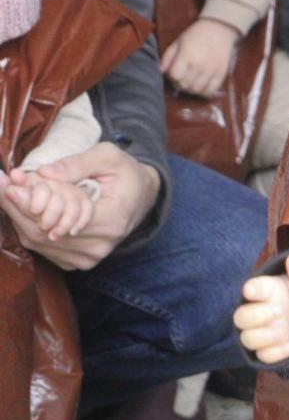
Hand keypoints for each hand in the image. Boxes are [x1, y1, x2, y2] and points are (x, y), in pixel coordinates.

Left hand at [0, 142, 160, 269]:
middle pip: (41, 232)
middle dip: (17, 206)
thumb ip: (77, 164)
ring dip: (19, 215)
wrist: (143, 197)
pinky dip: (28, 226)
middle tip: (3, 183)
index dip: (29, 200)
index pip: (58, 216)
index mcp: (111, 221)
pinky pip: (42, 247)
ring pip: (37, 241)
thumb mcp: (108, 157)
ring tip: (9, 190)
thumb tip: (44, 173)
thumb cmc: (126, 174)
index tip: (10, 179)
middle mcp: (99, 246)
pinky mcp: (78, 262)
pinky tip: (23, 208)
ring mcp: (88, 258)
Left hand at [160, 18, 239, 97]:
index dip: (171, 76)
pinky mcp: (221, 73)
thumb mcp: (178, 42)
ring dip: (191, 89)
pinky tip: (201, 86)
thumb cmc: (196, 35)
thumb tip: (161, 71)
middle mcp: (199, 66)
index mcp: (186, 56)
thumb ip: (168, 57)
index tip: (173, 72)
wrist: (219, 29)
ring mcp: (211, 71)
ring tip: (190, 82)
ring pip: (197, 90)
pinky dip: (204, 91)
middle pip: (184, 85)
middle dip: (179, 83)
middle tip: (181, 78)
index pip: (174, 76)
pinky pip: (211, 90)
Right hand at [234, 254, 288, 363]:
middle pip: (240, 317)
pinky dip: (273, 354)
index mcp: (267, 291)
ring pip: (247, 339)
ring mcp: (264, 333)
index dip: (251, 289)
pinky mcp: (272, 350)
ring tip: (283, 331)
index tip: (252, 290)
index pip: (253, 288)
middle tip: (279, 311)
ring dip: (263, 336)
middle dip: (256, 315)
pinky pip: (262, 357)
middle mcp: (260, 312)